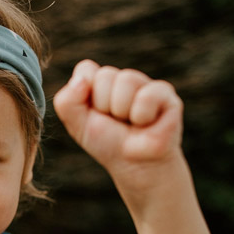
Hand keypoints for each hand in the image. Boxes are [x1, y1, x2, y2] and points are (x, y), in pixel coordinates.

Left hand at [54, 60, 183, 180]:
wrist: (134, 165)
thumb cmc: (106, 143)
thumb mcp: (76, 124)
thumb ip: (66, 101)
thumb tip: (82, 79)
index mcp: (100, 82)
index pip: (86, 69)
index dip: (85, 95)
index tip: (94, 114)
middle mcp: (123, 79)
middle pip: (105, 75)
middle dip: (104, 105)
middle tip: (115, 121)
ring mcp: (146, 85)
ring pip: (126, 80)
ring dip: (122, 111)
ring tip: (131, 123)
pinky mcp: (167, 95)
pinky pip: (147, 95)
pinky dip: (142, 116)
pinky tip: (147, 124)